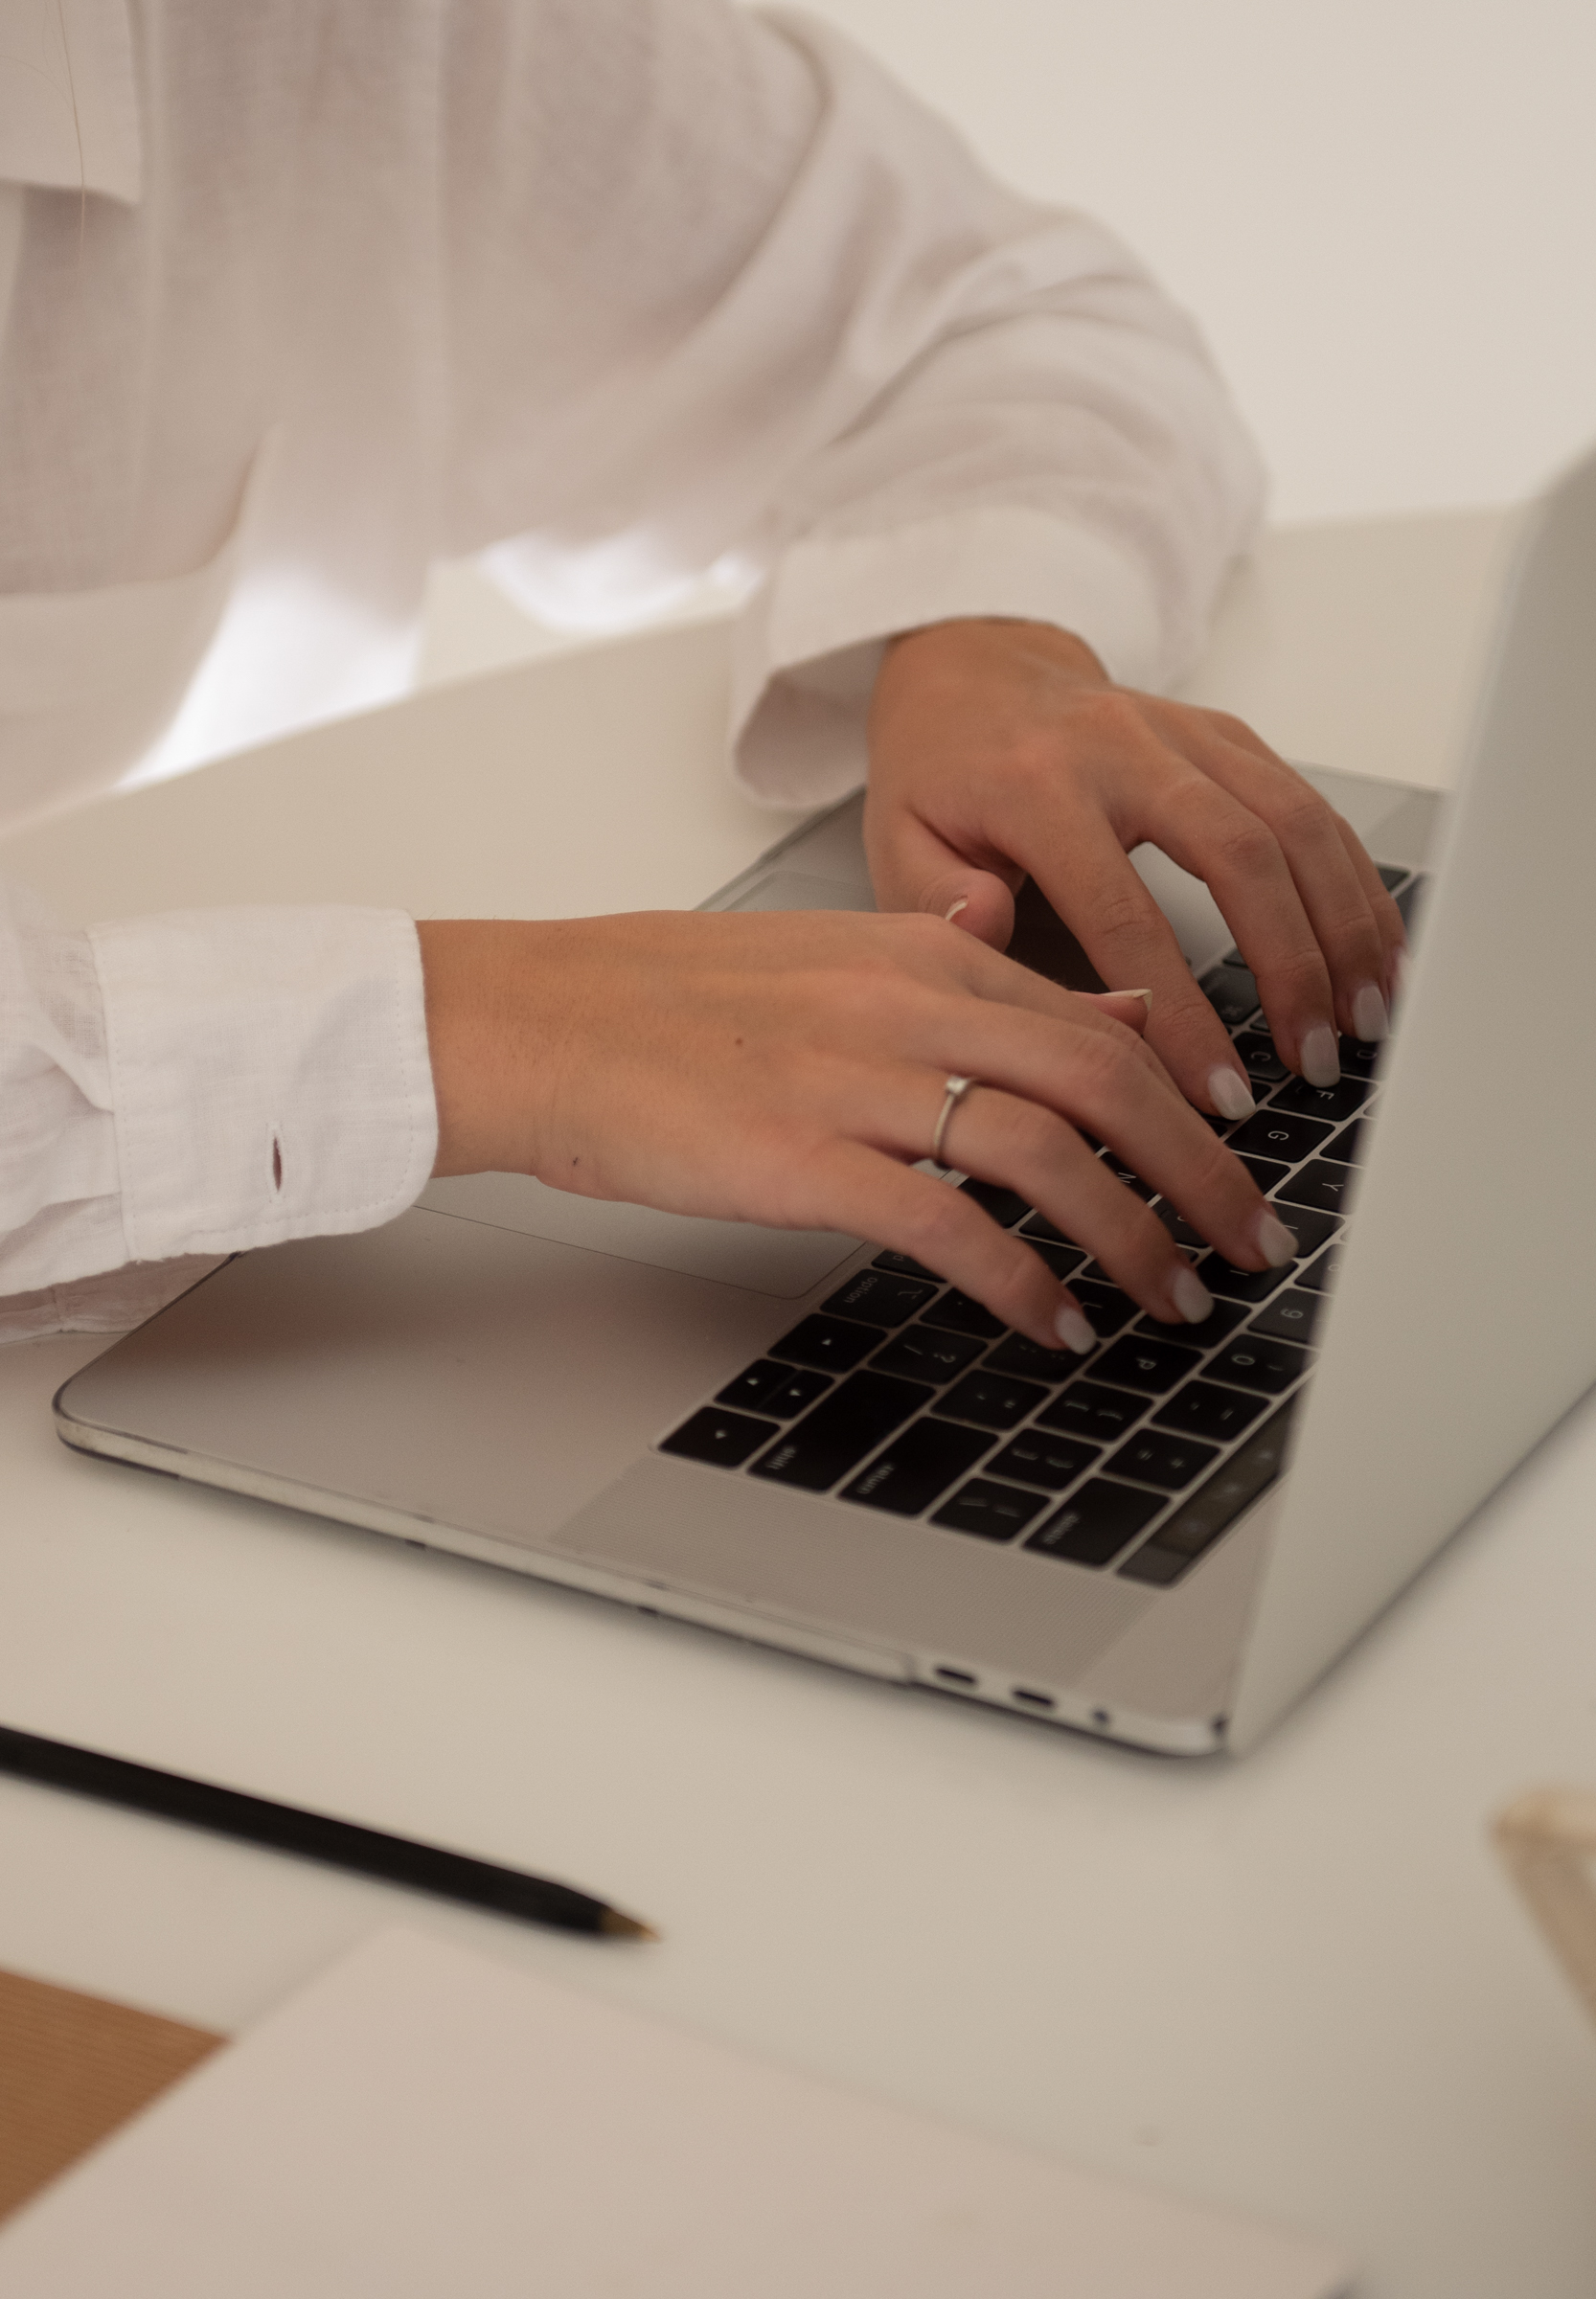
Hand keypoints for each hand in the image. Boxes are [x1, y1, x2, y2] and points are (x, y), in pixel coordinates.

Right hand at [415, 911, 1296, 1353]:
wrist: (540, 1020)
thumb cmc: (668, 1000)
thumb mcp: (833, 954)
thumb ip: (958, 965)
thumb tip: (1062, 973)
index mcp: (923, 954)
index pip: (1099, 1021)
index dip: (1188, 1099)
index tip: (1239, 1157)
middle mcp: (908, 1005)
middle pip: (1105, 1084)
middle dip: (1199, 1173)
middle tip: (1250, 1243)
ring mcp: (856, 1081)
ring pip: (1047, 1154)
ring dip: (1132, 1235)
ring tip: (1173, 1297)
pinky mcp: (802, 1158)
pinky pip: (947, 1225)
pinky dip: (1020, 1280)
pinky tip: (1054, 1324)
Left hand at [865, 618, 1406, 1111]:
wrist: (975, 669)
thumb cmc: (941, 775)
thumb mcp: (901, 840)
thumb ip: (941, 902)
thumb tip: (996, 935)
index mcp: (1039, 785)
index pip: (1125, 914)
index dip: (1180, 1013)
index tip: (1217, 1092)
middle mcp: (1127, 747)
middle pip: (1241, 855)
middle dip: (1291, 967)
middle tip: (1314, 1059)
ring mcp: (1188, 735)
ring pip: (1295, 824)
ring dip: (1343, 927)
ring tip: (1365, 1019)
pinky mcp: (1230, 736)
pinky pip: (1312, 807)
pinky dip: (1355, 883)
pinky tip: (1378, 951)